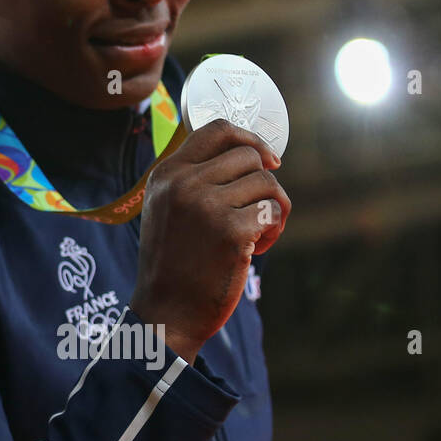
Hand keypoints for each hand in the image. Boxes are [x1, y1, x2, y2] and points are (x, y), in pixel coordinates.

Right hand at [131, 119, 290, 362]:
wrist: (167, 310)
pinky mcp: (231, 231)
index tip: (267, 160)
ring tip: (256, 234)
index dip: (250, 138)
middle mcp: (184, 183)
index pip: (217, 130)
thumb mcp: (167, 208)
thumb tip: (249, 153)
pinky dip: (273, 231)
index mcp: (167, 174)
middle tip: (257, 212)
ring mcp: (207, 205)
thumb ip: (193, 179)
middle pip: (249, 155)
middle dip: (264, 182)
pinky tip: (255, 250)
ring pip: (267, 183)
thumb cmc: (173, 262)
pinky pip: (272, 212)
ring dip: (272, 209)